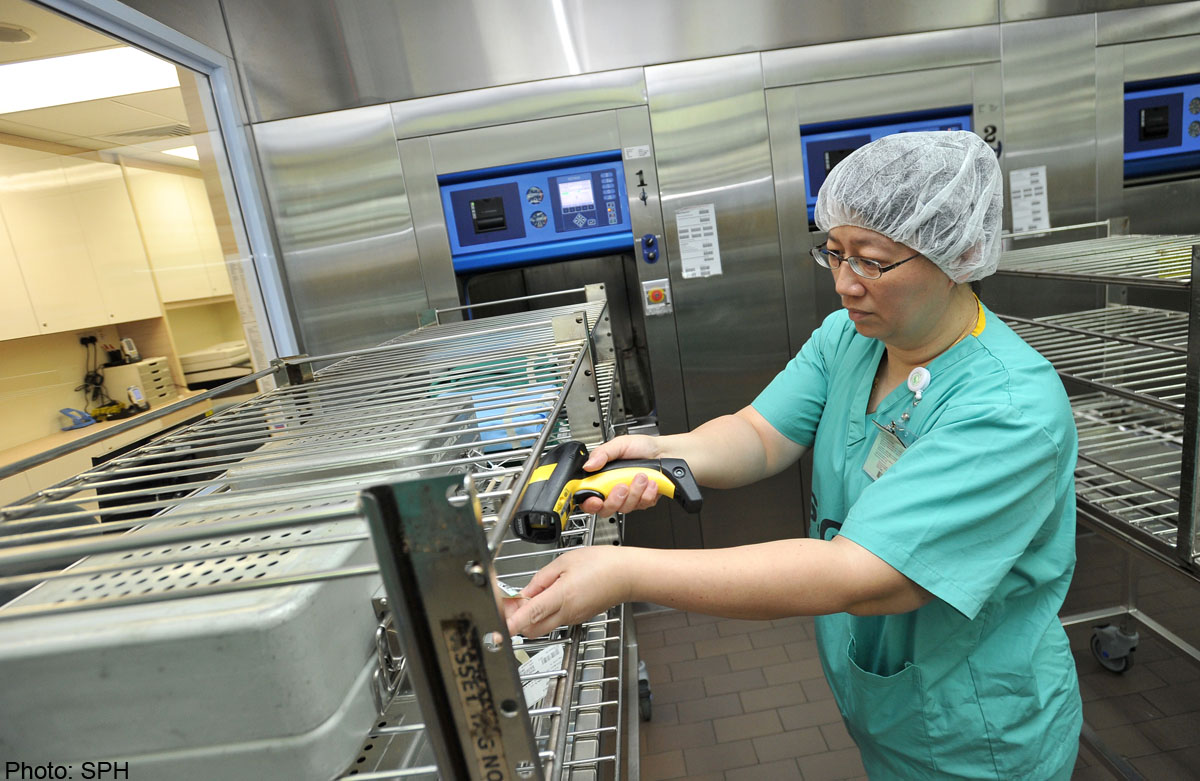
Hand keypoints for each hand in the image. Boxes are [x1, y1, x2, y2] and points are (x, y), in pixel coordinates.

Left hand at [503, 546, 632, 637]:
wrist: (628, 575)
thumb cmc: (603, 563)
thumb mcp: (565, 561)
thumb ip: (541, 578)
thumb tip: (525, 592)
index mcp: (562, 597)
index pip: (529, 615)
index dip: (511, 623)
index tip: (499, 628)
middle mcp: (567, 613)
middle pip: (532, 628)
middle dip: (516, 620)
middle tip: (509, 603)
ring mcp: (573, 618)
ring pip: (543, 625)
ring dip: (530, 616)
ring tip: (529, 595)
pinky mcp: (578, 617)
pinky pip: (555, 619)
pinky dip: (544, 612)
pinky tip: (547, 595)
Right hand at [579, 435, 662, 516]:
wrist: (663, 451)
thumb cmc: (641, 447)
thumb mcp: (619, 445)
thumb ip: (602, 454)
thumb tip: (588, 465)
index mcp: (602, 478)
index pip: (588, 498)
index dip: (589, 503)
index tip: (596, 500)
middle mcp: (613, 491)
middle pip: (606, 509)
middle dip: (615, 499)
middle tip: (622, 486)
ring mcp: (629, 498)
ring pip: (626, 507)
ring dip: (635, 491)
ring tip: (641, 475)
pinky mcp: (643, 501)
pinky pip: (643, 504)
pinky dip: (648, 492)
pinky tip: (650, 482)